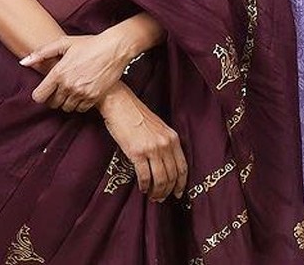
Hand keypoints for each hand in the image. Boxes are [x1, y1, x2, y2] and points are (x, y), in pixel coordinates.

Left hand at [22, 31, 132, 111]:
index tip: (46, 90)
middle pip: (52, 104)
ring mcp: (81, 92)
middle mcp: (68, 85)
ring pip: (66, 108)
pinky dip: (80, 104)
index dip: (40, 95)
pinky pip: (80, 109)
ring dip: (67, 101)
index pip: (39, 96)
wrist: (114, 48)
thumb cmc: (89, 44)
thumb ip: (41, 53)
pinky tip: (83, 92)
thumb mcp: (64, 43)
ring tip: (73, 89)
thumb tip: (23, 62)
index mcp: (58, 72)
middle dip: (54, 97)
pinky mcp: (93, 97)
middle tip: (61, 88)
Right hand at [98, 83, 187, 200]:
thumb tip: (166, 165)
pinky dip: (145, 186)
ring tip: (152, 196)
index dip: (181, 183)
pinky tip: (142, 188)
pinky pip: (145, 176)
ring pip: (160, 179)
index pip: (182, 167)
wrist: (120, 104)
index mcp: (172, 138)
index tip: (178, 193)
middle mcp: (165, 144)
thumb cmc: (137, 115)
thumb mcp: (158, 128)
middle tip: (161, 198)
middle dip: (167, 191)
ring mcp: (152, 149)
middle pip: (172, 176)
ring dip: (156, 192)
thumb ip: (165, 144)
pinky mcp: (137, 153)